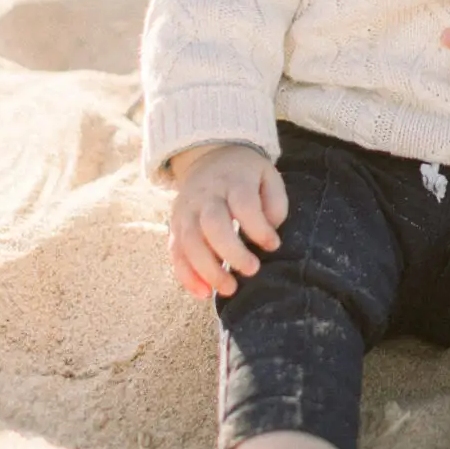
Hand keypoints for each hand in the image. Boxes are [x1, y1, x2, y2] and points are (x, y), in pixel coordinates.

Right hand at [167, 144, 287, 300]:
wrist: (209, 155)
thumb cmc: (246, 175)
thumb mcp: (268, 176)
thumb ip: (274, 203)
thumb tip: (269, 236)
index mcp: (233, 180)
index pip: (244, 205)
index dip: (258, 228)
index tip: (273, 245)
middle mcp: (206, 195)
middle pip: (213, 225)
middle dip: (232, 252)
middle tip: (252, 270)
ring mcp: (187, 210)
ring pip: (190, 242)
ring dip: (208, 270)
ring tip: (229, 290)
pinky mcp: (175, 225)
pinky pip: (175, 252)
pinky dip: (186, 276)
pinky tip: (203, 293)